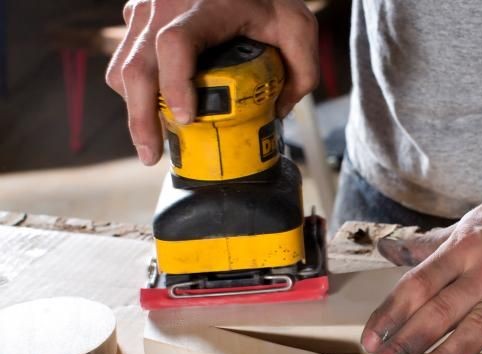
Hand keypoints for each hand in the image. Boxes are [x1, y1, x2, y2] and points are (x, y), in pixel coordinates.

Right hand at [106, 0, 318, 164]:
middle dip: (140, 118)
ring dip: (133, 108)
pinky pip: (123, 58)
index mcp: (208, 5)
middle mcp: (168, 4)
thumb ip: (302, 70)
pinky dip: (133, 90)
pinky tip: (152, 109)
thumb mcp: (297, 27)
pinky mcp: (138, 15)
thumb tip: (277, 111)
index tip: (186, 120)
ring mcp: (147, 9)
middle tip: (152, 154)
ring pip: (123, 67)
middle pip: (137, 66)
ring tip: (151, 140)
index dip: (175, 85)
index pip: (176, 44)